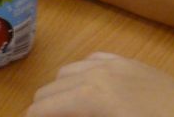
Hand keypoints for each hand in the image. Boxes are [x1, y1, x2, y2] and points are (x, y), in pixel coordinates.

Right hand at [26, 53, 173, 116]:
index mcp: (92, 96)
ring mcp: (116, 63)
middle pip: (52, 88)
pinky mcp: (131, 63)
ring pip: (69, 71)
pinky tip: (87, 95)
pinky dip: (80, 76)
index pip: (43, 108)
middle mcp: (98, 71)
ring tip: (62, 115)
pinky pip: (93, 61)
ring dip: (59, 93)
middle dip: (42, 110)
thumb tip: (57, 116)